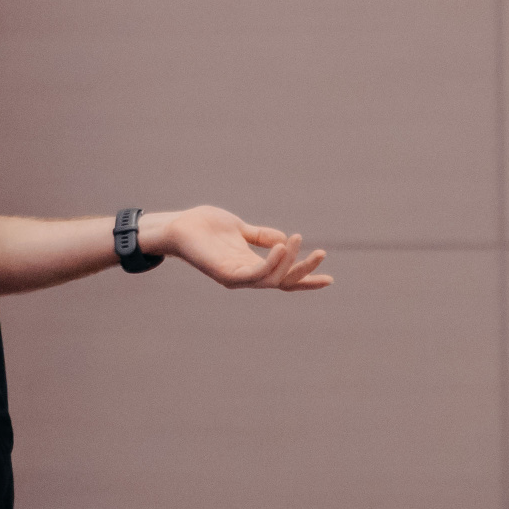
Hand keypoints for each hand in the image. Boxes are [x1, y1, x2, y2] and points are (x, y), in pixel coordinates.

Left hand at [149, 206, 329, 291]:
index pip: (284, 279)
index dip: (306, 279)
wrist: (178, 226)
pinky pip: (254, 274)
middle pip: (283, 282)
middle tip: (320, 253)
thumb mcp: (240, 229)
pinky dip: (270, 264)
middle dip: (304, 271)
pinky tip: (280, 247)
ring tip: (295, 240)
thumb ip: (260, 235)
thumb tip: (284, 238)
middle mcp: (245, 276)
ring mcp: (236, 278)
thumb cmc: (205, 227)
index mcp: (251, 266)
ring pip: (272, 279)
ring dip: (288, 262)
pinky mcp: (225, 274)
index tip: (330, 279)